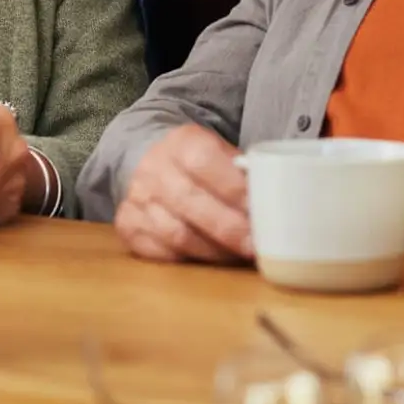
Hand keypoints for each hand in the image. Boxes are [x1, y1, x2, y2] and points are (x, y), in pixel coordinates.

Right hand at [112, 124, 252, 264]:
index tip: (261, 209)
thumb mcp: (218, 149)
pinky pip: (159, 252)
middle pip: (191, 203)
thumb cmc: (197, 160)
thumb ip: (241, 170)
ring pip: (177, 234)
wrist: (147, 156)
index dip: (234, 188)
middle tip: (256, 246)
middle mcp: (154, 170)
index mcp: (181, 143)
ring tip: (239, 256)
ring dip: (213, 251)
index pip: (205, 162)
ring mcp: (137, 200)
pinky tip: (211, 261)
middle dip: (229, 229)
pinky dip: (189, 260)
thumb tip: (275, 197)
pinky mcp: (128, 226)